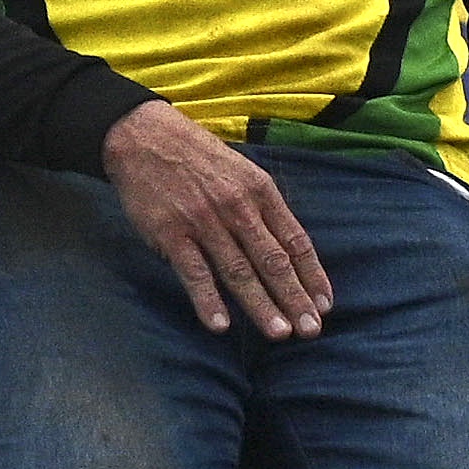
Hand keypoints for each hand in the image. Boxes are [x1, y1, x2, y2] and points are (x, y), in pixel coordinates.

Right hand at [101, 101, 332, 338]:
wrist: (144, 136)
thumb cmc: (197, 156)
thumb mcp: (241, 170)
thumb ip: (262, 208)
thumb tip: (285, 250)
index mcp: (260, 191)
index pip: (295, 240)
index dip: (312, 275)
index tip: (324, 305)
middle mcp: (237, 207)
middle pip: (272, 260)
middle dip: (294, 298)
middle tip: (311, 330)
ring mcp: (204, 221)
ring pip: (238, 271)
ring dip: (260, 305)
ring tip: (279, 333)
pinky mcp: (172, 233)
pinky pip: (194, 272)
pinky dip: (208, 301)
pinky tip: (221, 325)